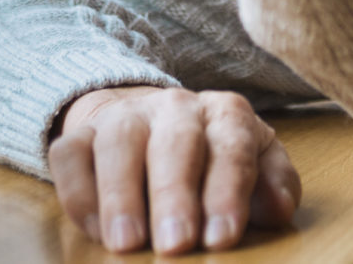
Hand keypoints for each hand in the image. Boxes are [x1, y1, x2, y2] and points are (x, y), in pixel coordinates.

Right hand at [47, 85, 301, 253]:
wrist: (150, 121)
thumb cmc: (212, 155)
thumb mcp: (255, 162)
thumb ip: (272, 184)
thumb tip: (280, 209)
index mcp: (226, 114)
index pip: (232, 148)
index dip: (227, 193)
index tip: (222, 238)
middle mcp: (176, 106)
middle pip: (176, 144)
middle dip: (175, 196)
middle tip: (176, 245)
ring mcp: (125, 115)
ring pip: (119, 144)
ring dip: (122, 197)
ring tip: (127, 244)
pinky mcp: (81, 132)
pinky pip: (71, 154)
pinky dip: (79, 193)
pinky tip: (93, 229)